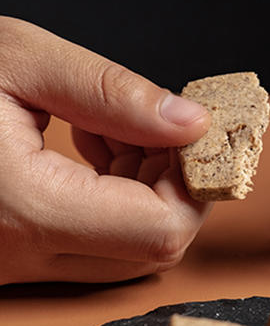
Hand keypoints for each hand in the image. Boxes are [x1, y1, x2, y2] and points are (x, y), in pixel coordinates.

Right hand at [0, 16, 210, 283]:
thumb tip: (190, 123)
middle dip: (176, 185)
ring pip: (134, 248)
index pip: (162, 229)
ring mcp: (24, 265)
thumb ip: (113, 94)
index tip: (194, 138)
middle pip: (157, 245)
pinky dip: (122, 200)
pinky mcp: (22, 258)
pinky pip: (102, 244)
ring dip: (149, 189)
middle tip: (154, 128)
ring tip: (114, 131)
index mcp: (28, 209)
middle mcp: (28, 255)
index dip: (195, 185)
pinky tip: (95, 150)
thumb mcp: (15, 60)